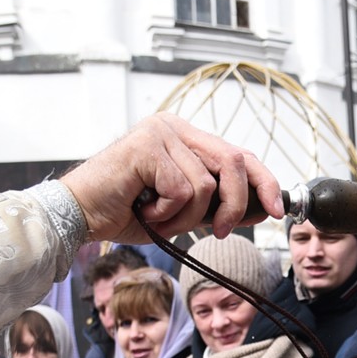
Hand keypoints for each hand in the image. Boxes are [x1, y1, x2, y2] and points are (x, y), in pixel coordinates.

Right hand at [60, 114, 282, 241]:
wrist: (80, 216)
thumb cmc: (124, 211)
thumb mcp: (182, 210)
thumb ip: (216, 204)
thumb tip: (262, 209)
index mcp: (184, 137)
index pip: (239, 155)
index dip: (263, 182)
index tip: (276, 210)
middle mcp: (175, 127)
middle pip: (234, 162)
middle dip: (237, 204)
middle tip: (220, 230)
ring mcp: (161, 133)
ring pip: (207, 185)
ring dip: (187, 217)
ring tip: (158, 217)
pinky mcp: (148, 147)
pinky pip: (183, 191)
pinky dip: (168, 213)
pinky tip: (145, 210)